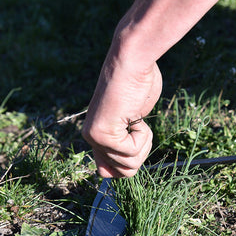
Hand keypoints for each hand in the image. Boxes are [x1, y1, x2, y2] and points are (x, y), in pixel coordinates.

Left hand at [82, 57, 161, 177]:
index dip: (127, 164)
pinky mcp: (104, 135)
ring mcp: (95, 138)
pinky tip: (135, 115)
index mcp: (96, 136)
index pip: (107, 173)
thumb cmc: (138, 85)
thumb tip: (117, 170)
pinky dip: (143, 136)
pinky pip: (132, 151)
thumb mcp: (133, 120)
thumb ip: (124, 143)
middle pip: (123, 173)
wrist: (133, 62)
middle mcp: (91, 139)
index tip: (135, 139)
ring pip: (130, 165)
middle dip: (140, 153)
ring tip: (136, 119)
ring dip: (143, 143)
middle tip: (137, 127)